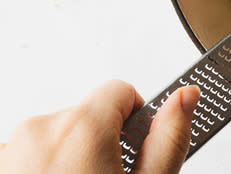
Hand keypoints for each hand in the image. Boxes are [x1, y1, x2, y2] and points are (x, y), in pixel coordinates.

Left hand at [0, 80, 199, 172]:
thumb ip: (170, 138)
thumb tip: (187, 97)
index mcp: (81, 127)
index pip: (120, 90)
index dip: (136, 119)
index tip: (135, 150)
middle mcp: (39, 130)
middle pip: (87, 116)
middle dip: (102, 145)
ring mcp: (10, 150)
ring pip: (57, 139)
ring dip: (71, 160)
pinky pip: (29, 157)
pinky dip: (44, 172)